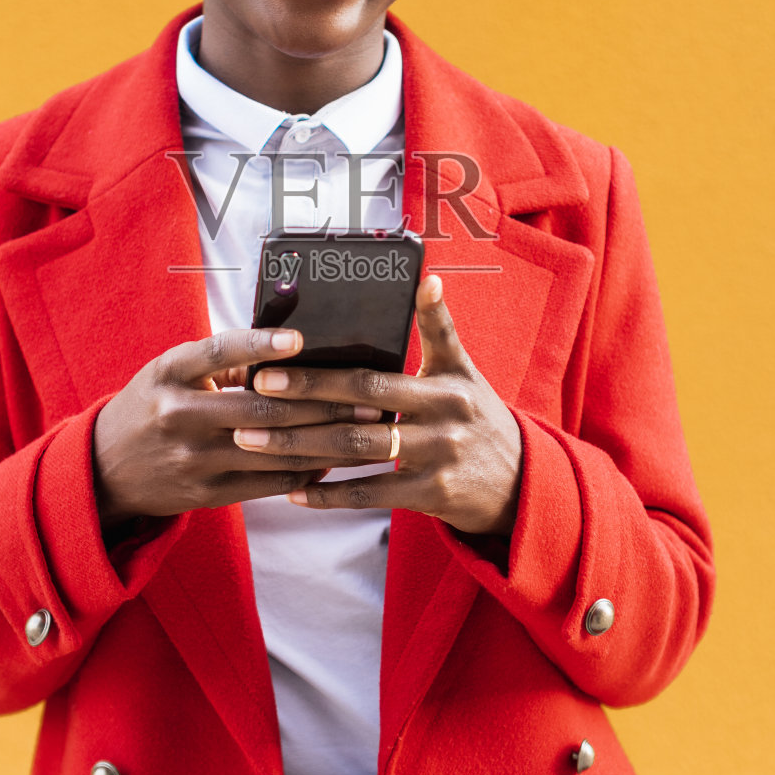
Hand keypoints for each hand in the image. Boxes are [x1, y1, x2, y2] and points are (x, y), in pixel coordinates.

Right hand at [92, 328, 383, 526]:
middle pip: (259, 408)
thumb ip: (222, 362)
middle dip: (320, 403)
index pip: (216, 352)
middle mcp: (178, 415)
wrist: (106, 469)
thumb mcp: (170, 372)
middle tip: (366, 397)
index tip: (300, 340)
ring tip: (363, 429)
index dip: (259, 345)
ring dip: (324, 441)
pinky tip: (333, 460)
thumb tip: (290, 349)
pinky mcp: (206, 494)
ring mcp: (193, 459)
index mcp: (168, 373)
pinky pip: (266, 483)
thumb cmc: (152, 405)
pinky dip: (304, 472)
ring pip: (271, 449)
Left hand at [233, 276, 522, 535]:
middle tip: (253, 393)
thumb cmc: (478, 416)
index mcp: (444, 381)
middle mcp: (441, 418)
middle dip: (301, 400)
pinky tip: (293, 491)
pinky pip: (372, 495)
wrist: (521, 481)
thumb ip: (440, 328)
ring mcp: (437, 458)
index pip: (373, 373)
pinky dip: (331, 494)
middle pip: (358, 408)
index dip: (324, 368)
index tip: (277, 357)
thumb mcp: (464, 370)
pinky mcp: (432, 495)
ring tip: (252, 441)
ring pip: (358, 451)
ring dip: (301, 448)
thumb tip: (427, 278)